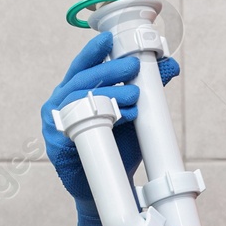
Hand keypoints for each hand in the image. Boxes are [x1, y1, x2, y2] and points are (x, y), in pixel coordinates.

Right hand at [42, 29, 179, 225]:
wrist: (107, 186)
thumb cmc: (116, 146)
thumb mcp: (134, 112)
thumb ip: (147, 88)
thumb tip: (170, 65)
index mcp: (73, 91)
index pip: (82, 66)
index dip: (94, 51)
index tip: (110, 38)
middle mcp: (60, 103)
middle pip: (82, 80)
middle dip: (109, 71)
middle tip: (133, 66)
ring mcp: (55, 124)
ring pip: (79, 100)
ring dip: (109, 95)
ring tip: (135, 95)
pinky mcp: (56, 145)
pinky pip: (76, 128)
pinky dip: (101, 120)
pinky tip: (123, 118)